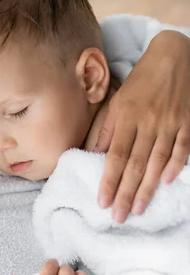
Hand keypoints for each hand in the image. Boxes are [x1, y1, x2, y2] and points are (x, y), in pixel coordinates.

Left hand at [96, 30, 189, 222]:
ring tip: (139, 209)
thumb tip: (94, 154)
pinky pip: (182, 148)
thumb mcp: (117, 99)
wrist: (173, 57)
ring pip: (157, 162)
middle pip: (135, 164)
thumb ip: (106, 128)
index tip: (103, 202)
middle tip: (119, 217)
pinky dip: (175, 165)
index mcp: (127, 116)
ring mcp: (170, 123)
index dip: (109, 180)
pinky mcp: (188, 122)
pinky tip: (165, 182)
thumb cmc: (140, 81)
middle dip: (126, 193)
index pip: (115, 155)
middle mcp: (148, 121)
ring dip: (147, 188)